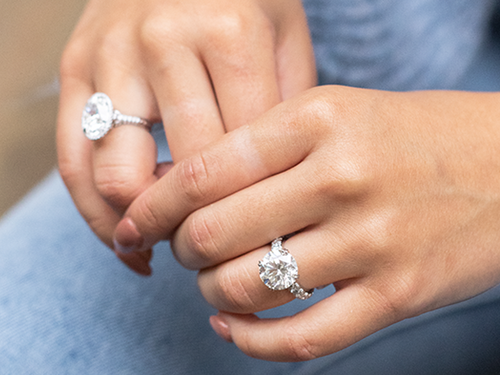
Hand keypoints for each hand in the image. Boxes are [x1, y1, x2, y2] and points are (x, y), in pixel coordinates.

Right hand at [56, 0, 315, 273]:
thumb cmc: (244, 2)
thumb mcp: (287, 41)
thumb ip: (284, 112)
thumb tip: (268, 196)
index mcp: (232, 35)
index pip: (241, 157)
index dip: (252, 213)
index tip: (260, 240)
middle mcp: (166, 40)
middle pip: (184, 175)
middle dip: (202, 229)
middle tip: (217, 247)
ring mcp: (112, 54)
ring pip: (117, 177)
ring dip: (143, 228)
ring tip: (167, 244)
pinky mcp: (74, 68)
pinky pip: (72, 161)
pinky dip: (95, 214)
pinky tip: (125, 238)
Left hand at [114, 86, 499, 359]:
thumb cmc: (410, 135)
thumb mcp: (335, 113)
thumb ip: (262, 145)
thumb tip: (184, 189)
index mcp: (319, 119)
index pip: (206, 170)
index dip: (155, 204)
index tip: (136, 221)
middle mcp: (342, 177)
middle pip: (216, 232)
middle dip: (181, 250)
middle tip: (183, 249)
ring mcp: (372, 240)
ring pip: (248, 288)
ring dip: (211, 292)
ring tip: (213, 282)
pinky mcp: (396, 294)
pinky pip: (301, 339)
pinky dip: (251, 343)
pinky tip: (233, 328)